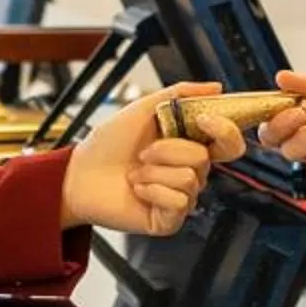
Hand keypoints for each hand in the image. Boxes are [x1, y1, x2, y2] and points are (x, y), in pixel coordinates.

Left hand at [62, 81, 245, 234]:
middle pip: (204, 158)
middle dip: (170, 149)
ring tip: (136, 171)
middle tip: (145, 150)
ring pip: (190, 178)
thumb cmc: (108, 144)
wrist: (78, 174)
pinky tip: (137, 188)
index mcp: (188, 145)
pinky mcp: (169, 219)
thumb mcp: (144, 108)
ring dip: (155, 170)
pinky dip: (152, 190)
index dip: (225, 129)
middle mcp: (188, 172)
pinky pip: (178, 201)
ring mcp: (180, 197)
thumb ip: (180, 94)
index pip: (227, 142)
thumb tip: (216, 87)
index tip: (204, 119)